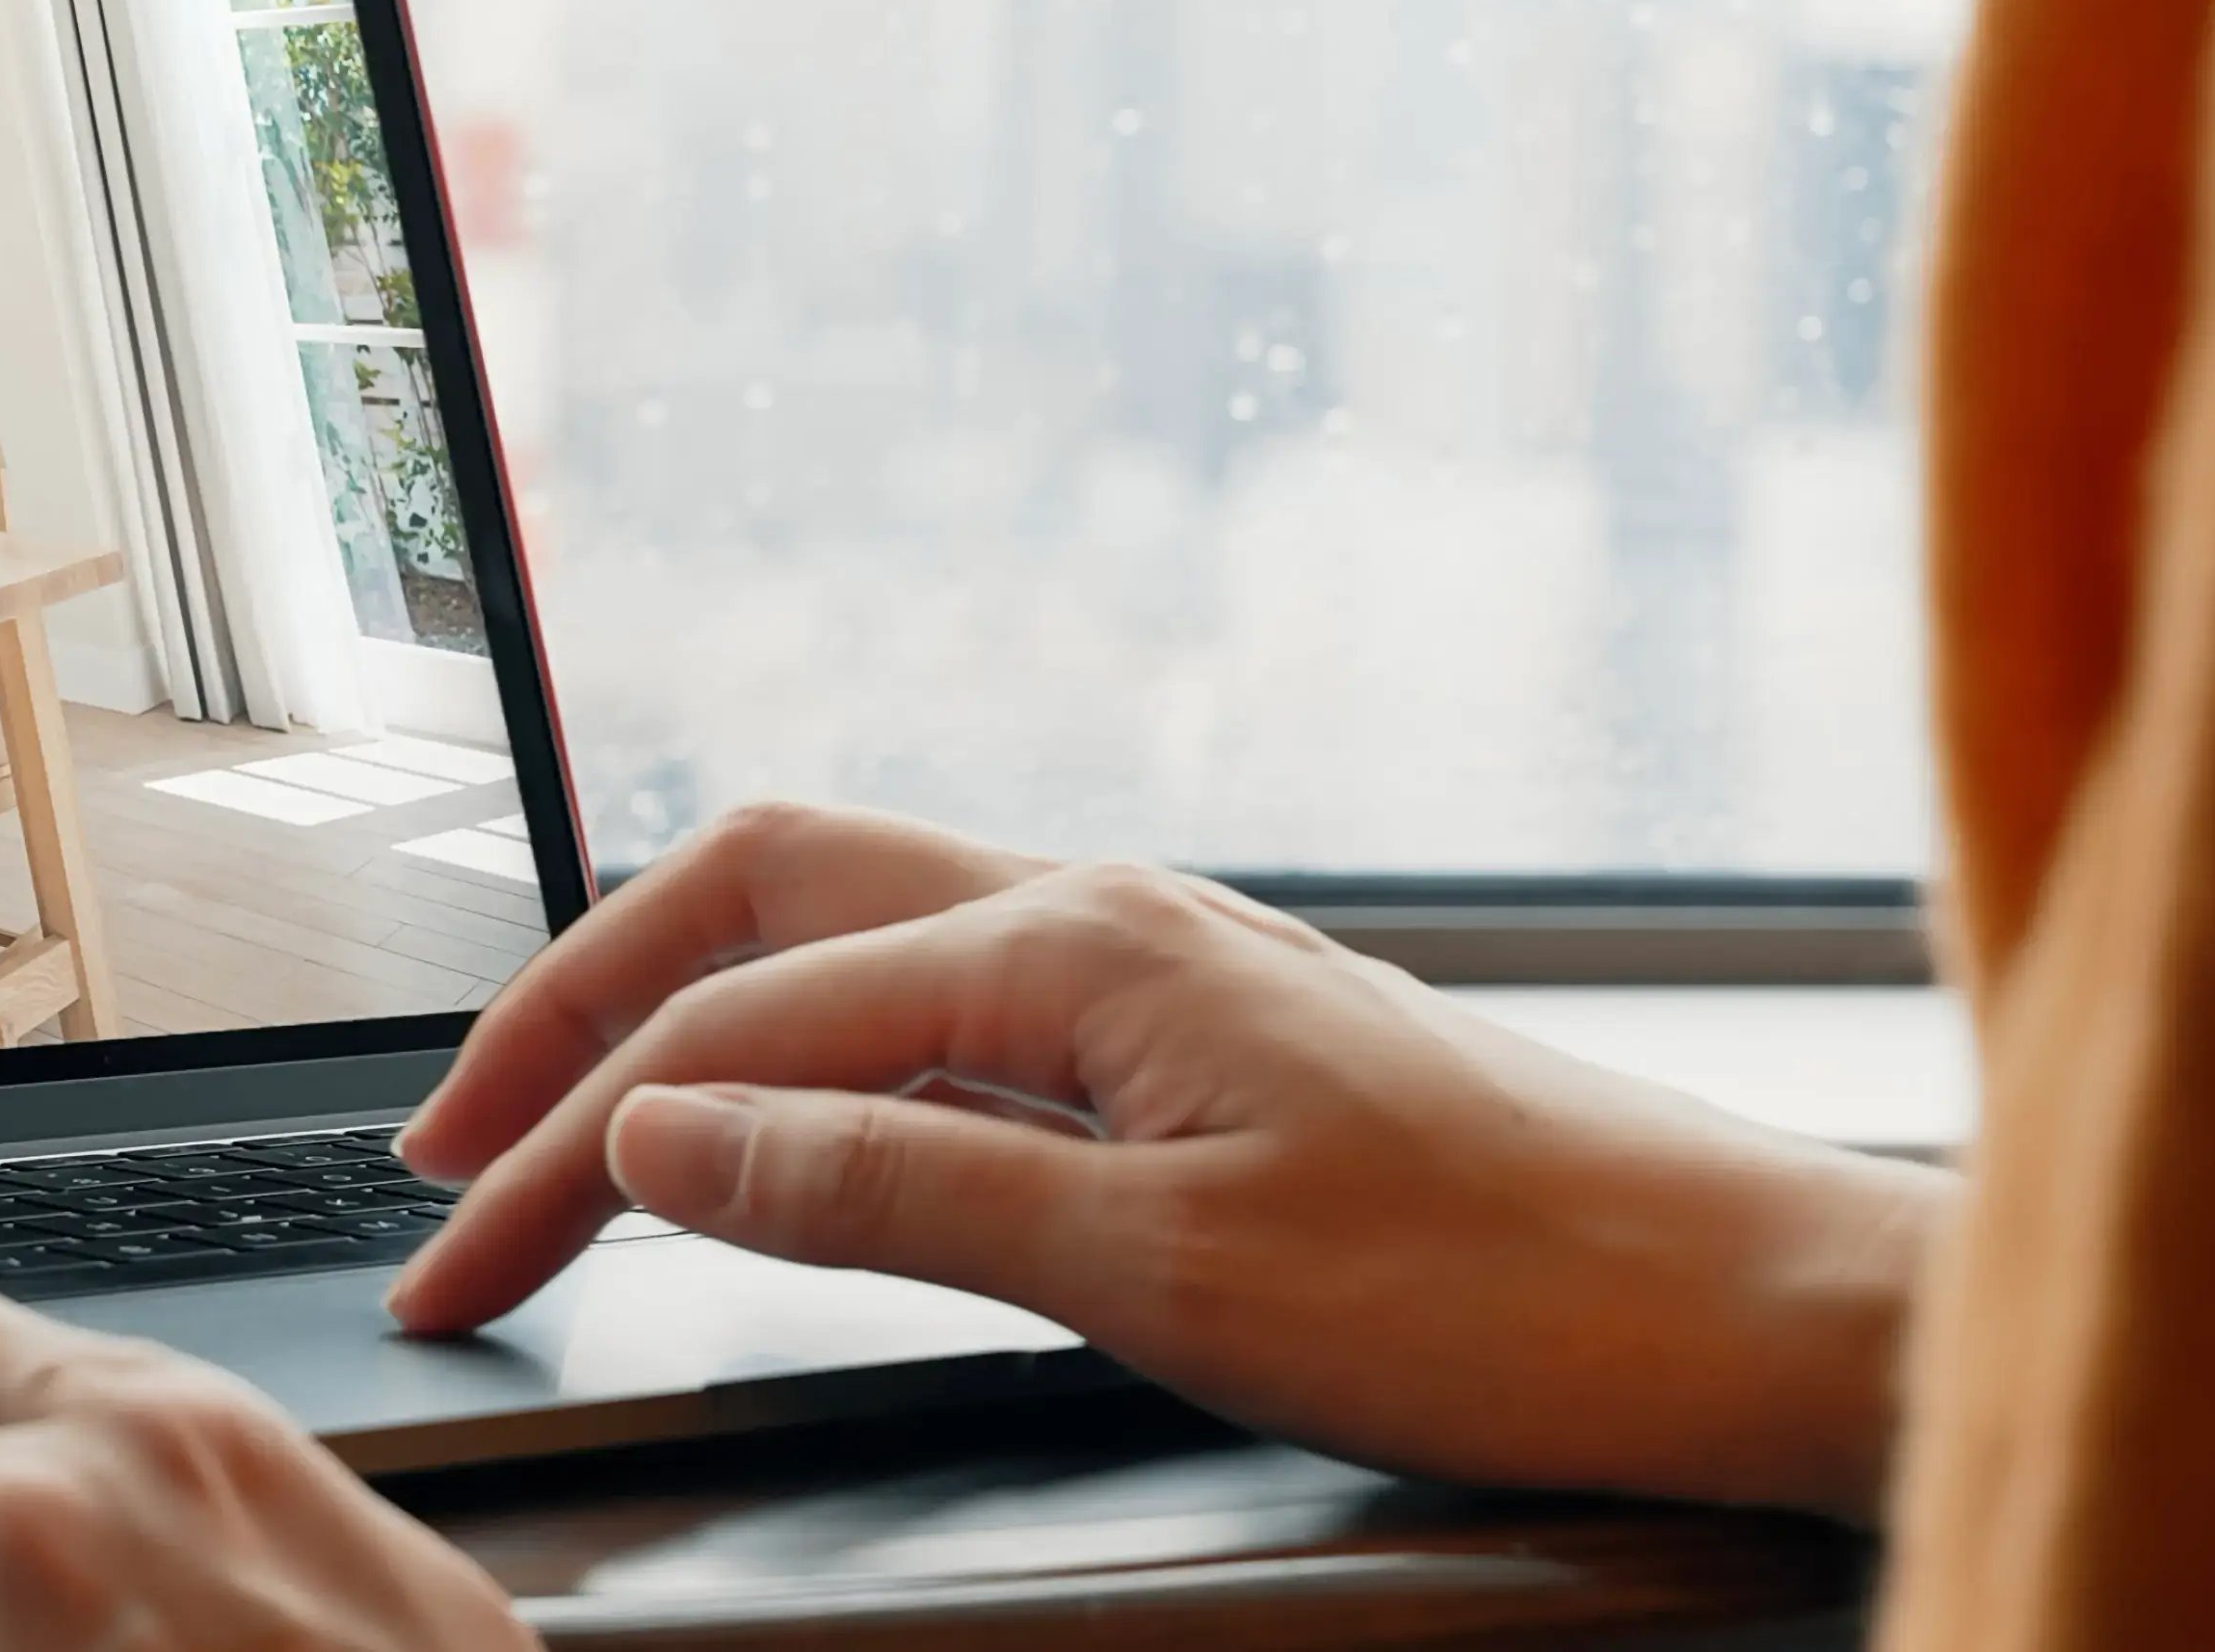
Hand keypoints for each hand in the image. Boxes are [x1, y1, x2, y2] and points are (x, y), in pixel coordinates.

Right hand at [388, 803, 1949, 1519]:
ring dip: (687, 1016)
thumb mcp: (1164, 1271)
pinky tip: (791, 1132)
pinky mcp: (1202, 1037)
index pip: (735, 1034)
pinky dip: (812, 1052)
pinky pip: (945, 1001)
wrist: (1765, 1311)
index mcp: (1075, 946)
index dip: (562, 1148)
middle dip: (578, 1010)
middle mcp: (1101, 914)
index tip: (452, 1262)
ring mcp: (1157, 965)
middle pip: (757, 901)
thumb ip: (893, 1188)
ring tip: (569, 1123)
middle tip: (450, 1150)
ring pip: (850, 933)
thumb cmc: (1514, 1298)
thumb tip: (663, 1135)